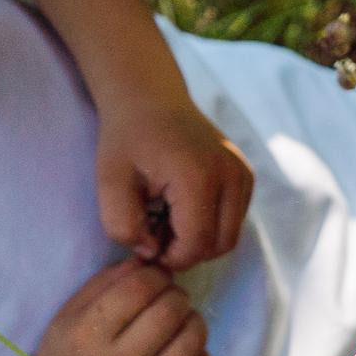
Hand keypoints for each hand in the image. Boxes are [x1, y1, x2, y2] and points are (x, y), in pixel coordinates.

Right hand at [37, 259, 212, 355]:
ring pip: (193, 339)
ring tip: (179, 319)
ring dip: (192, 319)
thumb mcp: (72, 313)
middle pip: (170, 311)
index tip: (155, 276)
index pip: (139, 289)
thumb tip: (150, 261)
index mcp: (89, 337)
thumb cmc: (70, 352)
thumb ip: (108, 282)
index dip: (154, 274)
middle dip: (175, 294)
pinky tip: (180, 348)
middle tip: (169, 297)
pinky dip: (199, 352)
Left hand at [96, 99, 254, 269]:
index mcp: (198, 177)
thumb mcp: (109, 183)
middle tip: (157, 234)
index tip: (146, 244)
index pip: (197, 244)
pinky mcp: (246, 175)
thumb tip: (152, 251)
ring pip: (230, 236)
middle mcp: (231, 176)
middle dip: (188, 251)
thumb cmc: (127, 139)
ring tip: (169, 220)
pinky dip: (211, 225)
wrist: (150, 98)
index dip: (171, 257)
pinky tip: (184, 209)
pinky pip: (234, 219)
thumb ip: (122, 226)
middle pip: (220, 245)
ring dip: (200, 240)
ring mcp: (244, 174)